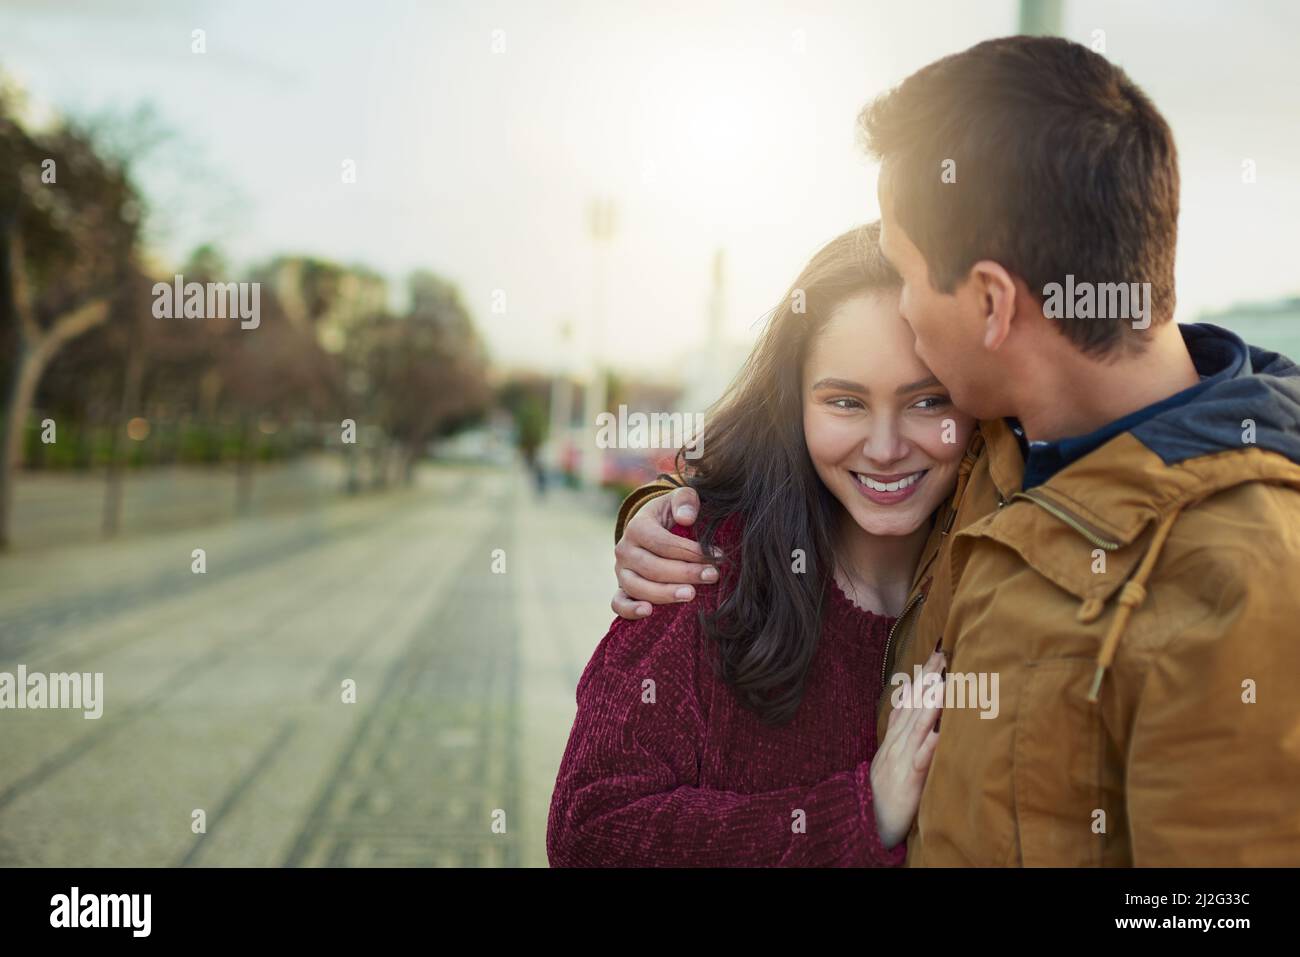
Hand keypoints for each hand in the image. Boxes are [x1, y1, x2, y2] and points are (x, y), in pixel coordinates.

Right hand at [610, 485, 719, 618]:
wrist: (654, 528)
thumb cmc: (672, 514)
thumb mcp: (680, 499)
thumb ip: (685, 501)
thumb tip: (686, 518)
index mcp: (637, 526)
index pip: (663, 543)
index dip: (691, 551)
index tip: (717, 556)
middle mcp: (625, 550)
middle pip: (652, 567)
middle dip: (685, 573)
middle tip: (711, 576)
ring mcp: (621, 571)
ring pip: (637, 587)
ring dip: (665, 593)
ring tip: (691, 595)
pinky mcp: (622, 589)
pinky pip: (618, 603)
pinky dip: (630, 610)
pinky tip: (649, 612)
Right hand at [869, 651, 944, 848]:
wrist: (864, 822)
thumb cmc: (885, 793)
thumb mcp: (892, 758)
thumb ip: (903, 735)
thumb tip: (917, 712)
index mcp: (895, 737)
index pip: (909, 699)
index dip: (922, 676)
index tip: (937, 654)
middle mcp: (897, 742)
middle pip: (913, 704)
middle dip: (929, 678)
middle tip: (944, 653)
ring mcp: (901, 759)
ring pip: (916, 725)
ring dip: (930, 702)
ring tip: (944, 680)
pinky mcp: (908, 779)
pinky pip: (921, 758)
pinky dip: (931, 742)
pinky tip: (943, 729)